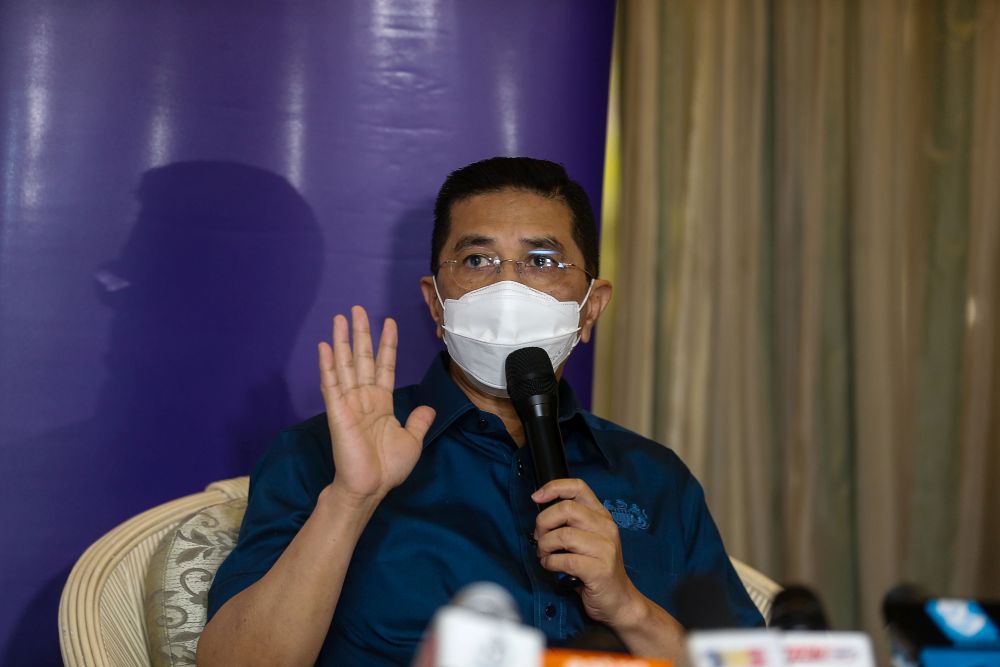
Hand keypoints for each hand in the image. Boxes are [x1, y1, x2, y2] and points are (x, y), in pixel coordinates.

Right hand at [318, 306, 435, 504]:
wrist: (370, 488)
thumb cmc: (388, 468)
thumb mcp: (412, 441)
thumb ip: (418, 421)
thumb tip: (428, 407)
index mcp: (381, 402)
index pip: (384, 366)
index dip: (387, 344)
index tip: (388, 322)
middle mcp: (364, 398)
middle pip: (362, 358)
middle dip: (361, 333)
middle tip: (357, 309)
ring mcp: (349, 402)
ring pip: (345, 364)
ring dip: (341, 341)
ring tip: (340, 317)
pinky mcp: (337, 411)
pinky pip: (331, 384)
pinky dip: (327, 365)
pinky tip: (324, 346)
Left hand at [532, 479, 644, 627]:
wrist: (620, 600)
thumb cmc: (597, 568)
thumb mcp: (589, 538)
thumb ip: (571, 523)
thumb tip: (541, 515)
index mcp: (602, 516)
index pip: (578, 487)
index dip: (554, 488)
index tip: (537, 497)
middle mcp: (606, 527)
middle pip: (566, 509)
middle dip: (543, 522)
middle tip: (539, 537)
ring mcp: (605, 548)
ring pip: (563, 535)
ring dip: (545, 546)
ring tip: (545, 555)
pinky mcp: (599, 570)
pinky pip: (564, 560)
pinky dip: (550, 563)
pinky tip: (551, 566)